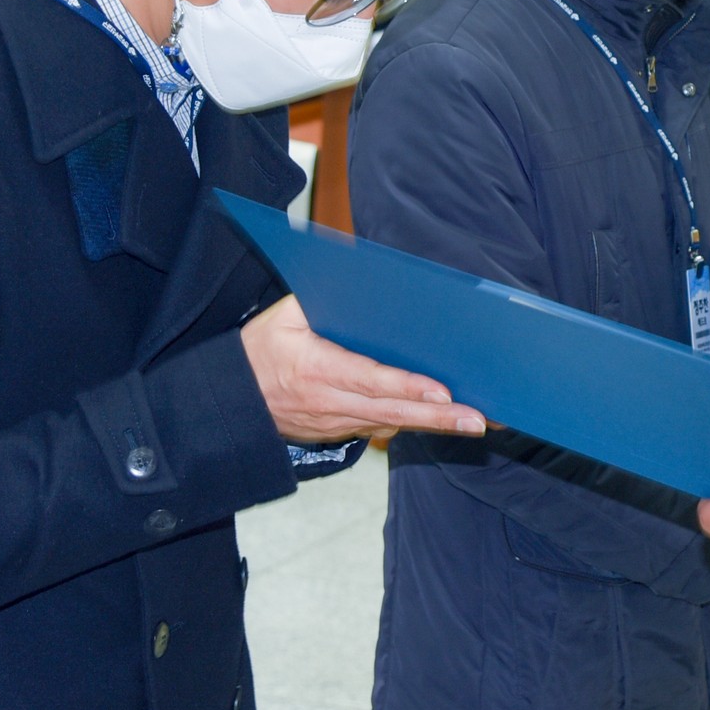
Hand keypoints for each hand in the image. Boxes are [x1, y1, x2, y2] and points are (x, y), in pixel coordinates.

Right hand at [240, 295, 484, 442]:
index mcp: (315, 368)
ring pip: (392, 425)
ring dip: (435, 426)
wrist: (229, 399)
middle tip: (479, 418)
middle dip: (438, 417)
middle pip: (392, 412)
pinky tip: (446, 421)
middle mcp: (328, 403)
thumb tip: (360, 276)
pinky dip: (414, 425)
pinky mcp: (338, 433)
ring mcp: (334, 423)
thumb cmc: (259, 349)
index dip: (408, 388)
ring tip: (477, 421)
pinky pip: (381, 428)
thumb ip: (320, 295)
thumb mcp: (281, 315)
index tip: (443, 393)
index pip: (370, 379)